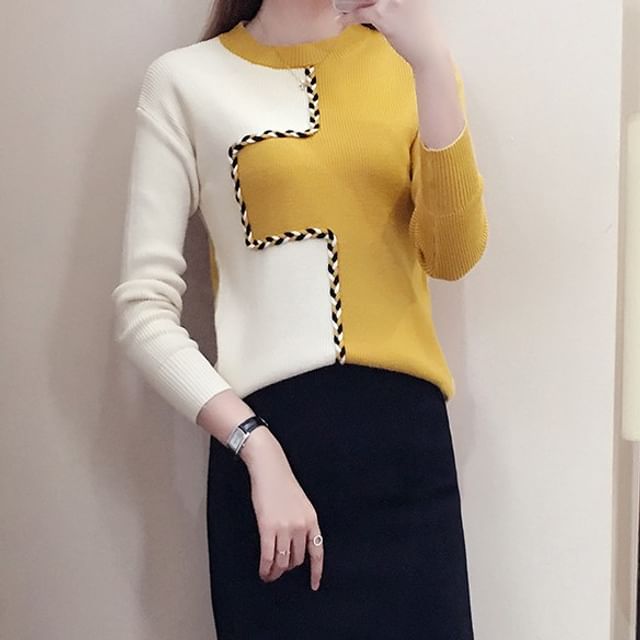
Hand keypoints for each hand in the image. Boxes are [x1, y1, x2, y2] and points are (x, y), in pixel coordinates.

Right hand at [240, 428, 324, 589]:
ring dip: (275, 572)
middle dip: (287, 568)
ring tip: (269, 574)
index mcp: (312, 520)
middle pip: (297, 560)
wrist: (270, 469)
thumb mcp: (301, 504)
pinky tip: (263, 571)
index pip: (317, 551)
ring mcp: (285, 527)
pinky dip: (265, 568)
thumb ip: (302, 524)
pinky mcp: (268, 527)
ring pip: (282, 562)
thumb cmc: (283, 484)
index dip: (316, 571)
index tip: (314, 585)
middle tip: (278, 570)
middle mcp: (301, 525)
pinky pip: (268, 556)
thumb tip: (296, 547)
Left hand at [334, 0, 450, 72]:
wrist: (428, 51)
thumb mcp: (417, 5)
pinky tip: (342, 20)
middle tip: (351, 2)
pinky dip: (348, 18)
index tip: (366, 2)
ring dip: (348, 3)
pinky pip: (358, 13)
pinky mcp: (382, 14)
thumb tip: (381, 3)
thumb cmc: (422, 32)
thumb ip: (400, 1)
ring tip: (342, 6)